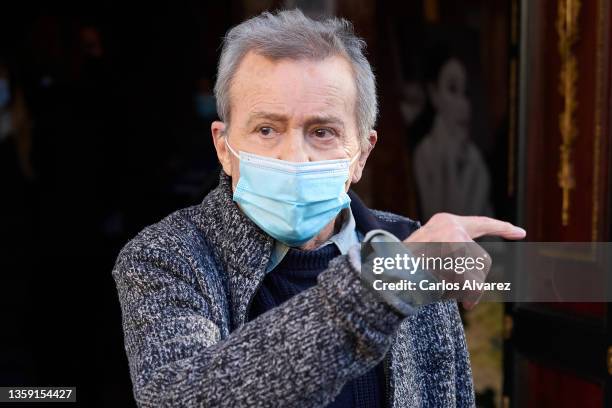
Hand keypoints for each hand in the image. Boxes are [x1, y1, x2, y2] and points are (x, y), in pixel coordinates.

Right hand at [404, 213, 525, 308]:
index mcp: (444, 222)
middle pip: (482, 259)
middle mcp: (451, 225)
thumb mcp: (429, 257)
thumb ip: (451, 257)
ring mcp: (454, 236)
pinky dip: (467, 294)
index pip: (480, 223)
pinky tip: (450, 295)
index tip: (521, 233)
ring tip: (444, 293)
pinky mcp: (456, 250)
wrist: (387, 273)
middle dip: (476, 284)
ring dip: (466, 291)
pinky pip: (472, 280)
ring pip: (477, 272)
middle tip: (467, 302)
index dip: (501, 228)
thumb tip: (476, 280)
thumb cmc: (406, 270)